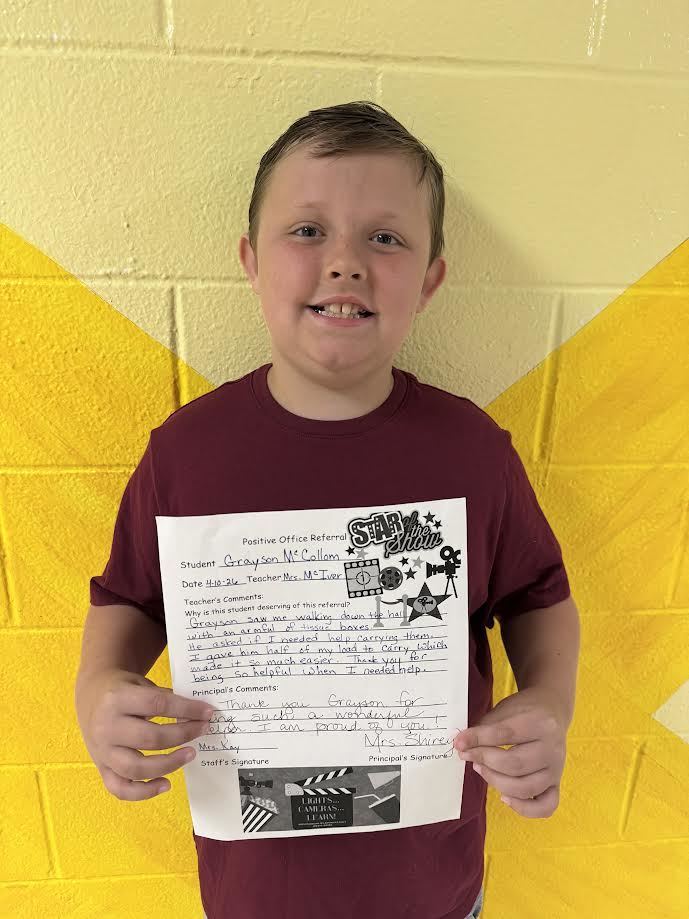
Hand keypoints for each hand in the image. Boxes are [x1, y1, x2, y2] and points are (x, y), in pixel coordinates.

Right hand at [75, 668, 215, 800]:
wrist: (91, 696)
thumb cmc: (124, 689)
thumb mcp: (141, 683)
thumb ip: (164, 698)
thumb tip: (197, 714)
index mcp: (117, 699)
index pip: (158, 705)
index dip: (186, 709)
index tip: (208, 712)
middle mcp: (106, 727)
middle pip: (150, 738)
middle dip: (183, 735)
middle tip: (203, 730)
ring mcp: (101, 751)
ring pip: (136, 768)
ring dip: (169, 764)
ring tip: (191, 754)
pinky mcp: (100, 768)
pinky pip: (120, 788)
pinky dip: (144, 792)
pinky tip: (166, 784)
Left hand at [453, 686, 567, 817]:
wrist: (552, 710)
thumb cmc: (524, 711)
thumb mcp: (505, 710)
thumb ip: (484, 728)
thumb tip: (460, 745)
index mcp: (540, 723)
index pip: (505, 734)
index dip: (478, 739)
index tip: (458, 743)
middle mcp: (552, 748)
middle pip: (515, 764)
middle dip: (485, 761)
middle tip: (467, 755)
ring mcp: (557, 769)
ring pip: (526, 787)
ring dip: (496, 782)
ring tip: (480, 768)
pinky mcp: (556, 784)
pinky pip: (546, 806)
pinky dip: (524, 808)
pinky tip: (504, 797)